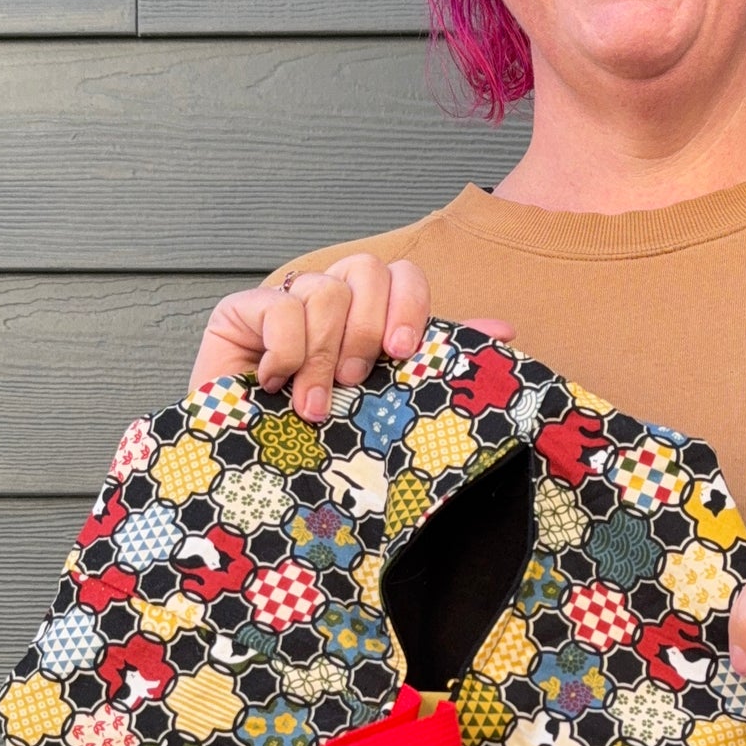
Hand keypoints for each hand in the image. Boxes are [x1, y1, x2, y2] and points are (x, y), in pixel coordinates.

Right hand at [188, 253, 514, 421]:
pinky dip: (284, 349)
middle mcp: (330, 303)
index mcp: (368, 318)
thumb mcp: (389, 403)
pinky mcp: (240, 312)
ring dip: (323, 353)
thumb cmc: (321, 442)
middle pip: (366, 270)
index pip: (402, 276)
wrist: (249, 475)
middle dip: (366, 329)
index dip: (408, 307)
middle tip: (355, 380)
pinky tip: (276, 382)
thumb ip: (436, 363)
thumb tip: (504, 331)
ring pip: (324, 290)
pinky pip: (277, 306)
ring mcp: (284, 303)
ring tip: (313, 404)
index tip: (403, 353)